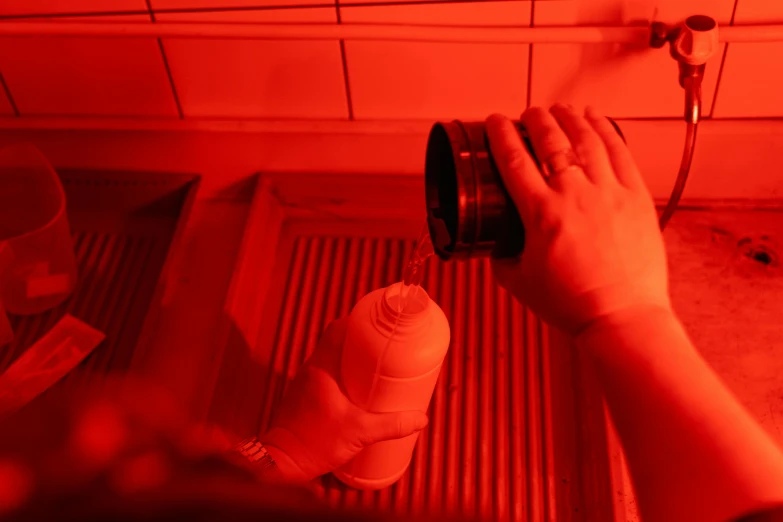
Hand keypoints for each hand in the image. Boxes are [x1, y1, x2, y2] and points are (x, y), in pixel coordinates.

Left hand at [261, 318, 428, 481]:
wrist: (281, 463)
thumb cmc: (315, 443)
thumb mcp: (359, 432)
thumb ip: (391, 425)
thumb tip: (420, 419)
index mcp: (321, 367)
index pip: (336, 329)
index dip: (357, 321)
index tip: (379, 324)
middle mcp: (311, 369)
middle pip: (335, 340)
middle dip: (360, 340)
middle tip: (384, 345)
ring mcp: (306, 382)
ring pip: (331, 357)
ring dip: (350, 357)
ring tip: (376, 364)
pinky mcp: (305, 396)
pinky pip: (326, 373)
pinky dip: (342, 373)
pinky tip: (358, 387)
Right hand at [485, 105, 672, 336]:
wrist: (620, 317)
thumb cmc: (572, 305)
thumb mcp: (520, 283)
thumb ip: (502, 259)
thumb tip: (495, 246)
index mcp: (541, 214)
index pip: (514, 160)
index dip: (501, 135)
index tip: (495, 121)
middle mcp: (574, 195)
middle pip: (551, 141)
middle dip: (536, 119)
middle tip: (528, 112)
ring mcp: (608, 193)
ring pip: (587, 140)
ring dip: (570, 119)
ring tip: (560, 109)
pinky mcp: (635, 197)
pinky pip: (620, 152)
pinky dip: (606, 130)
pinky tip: (596, 119)